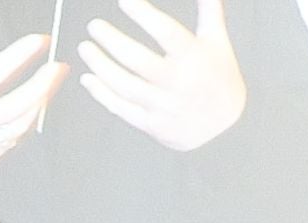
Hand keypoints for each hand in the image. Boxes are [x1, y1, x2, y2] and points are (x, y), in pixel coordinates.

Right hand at [0, 3, 69, 189]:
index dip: (19, 55)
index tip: (39, 40)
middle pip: (17, 106)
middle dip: (43, 85)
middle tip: (58, 65)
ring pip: (20, 126)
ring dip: (39, 104)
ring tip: (49, 83)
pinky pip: (11, 142)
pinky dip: (23, 123)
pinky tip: (31, 107)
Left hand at [79, 0, 244, 150]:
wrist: (221, 125)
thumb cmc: (217, 76)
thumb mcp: (217, 42)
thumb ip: (209, 11)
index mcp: (195, 57)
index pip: (167, 32)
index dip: (144, 16)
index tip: (124, 1)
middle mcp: (179, 82)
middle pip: (138, 60)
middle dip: (112, 42)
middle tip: (94, 26)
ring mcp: (163, 105)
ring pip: (125, 85)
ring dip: (101, 66)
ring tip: (85, 47)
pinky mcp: (151, 124)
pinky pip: (121, 107)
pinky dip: (101, 93)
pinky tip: (88, 78)